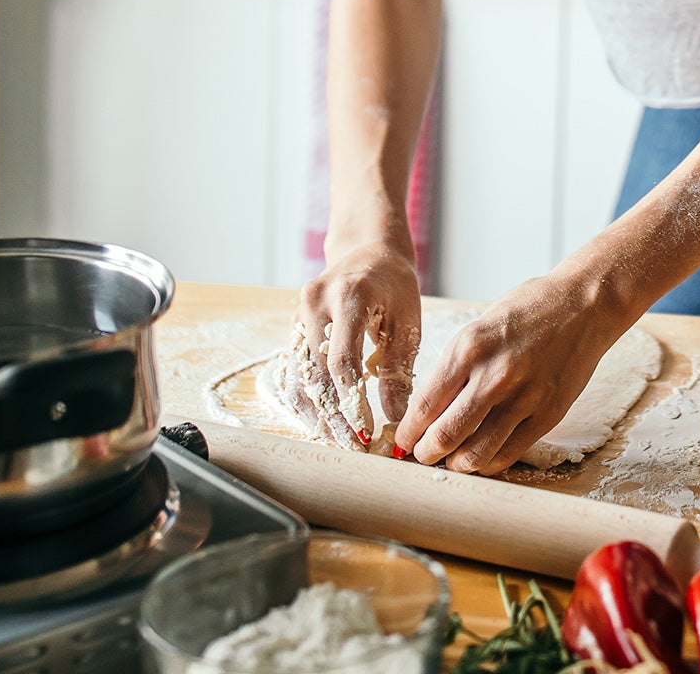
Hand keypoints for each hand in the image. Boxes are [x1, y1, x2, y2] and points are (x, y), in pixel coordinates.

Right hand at [286, 237, 420, 452]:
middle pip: (316, 372)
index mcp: (348, 296)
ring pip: (298, 375)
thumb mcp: (406, 320)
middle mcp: (314, 304)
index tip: (366, 432)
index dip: (351, 401)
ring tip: (337, 441)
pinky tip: (323, 421)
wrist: (367, 251)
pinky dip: (306, 398)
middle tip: (352, 447)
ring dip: (315, 412)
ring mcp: (298, 314)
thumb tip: (396, 416)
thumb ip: (398, 367)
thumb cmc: (393, 285)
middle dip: (333, 415)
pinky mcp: (293, 326)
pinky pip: (294, 369)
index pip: (341, 360)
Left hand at [395, 273, 625, 473]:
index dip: (408, 432)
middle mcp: (493, 375)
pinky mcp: (548, 413)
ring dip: (457, 463)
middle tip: (424, 454)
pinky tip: (484, 454)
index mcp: (468, 349)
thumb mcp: (479, 327)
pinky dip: (489, 462)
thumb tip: (427, 410)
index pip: (424, 407)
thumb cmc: (528, 310)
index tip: (405, 440)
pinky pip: (508, 453)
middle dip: (426, 453)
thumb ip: (454, 367)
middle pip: (444, 437)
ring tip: (454, 458)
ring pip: (475, 454)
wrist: (584, 304)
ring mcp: (524, 397)